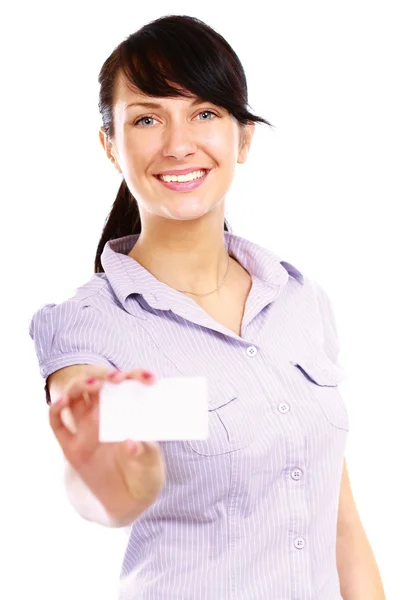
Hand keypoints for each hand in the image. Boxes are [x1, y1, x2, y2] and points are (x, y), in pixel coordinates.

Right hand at [49, 369, 165, 520]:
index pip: (128, 384)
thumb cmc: (145, 475)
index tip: (149, 378)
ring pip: (75, 396)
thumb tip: (130, 442)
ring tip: (94, 384)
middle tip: (117, 378)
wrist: (130, 501)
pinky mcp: (72, 446)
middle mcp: (104, 415)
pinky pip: (57, 422)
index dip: (136, 376)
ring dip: (81, 385)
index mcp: (126, 413)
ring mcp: (86, 429)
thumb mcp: (152, 464)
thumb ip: (145, 452)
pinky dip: (56, 408)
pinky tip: (63, 401)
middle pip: (97, 383)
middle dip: (105, 375)